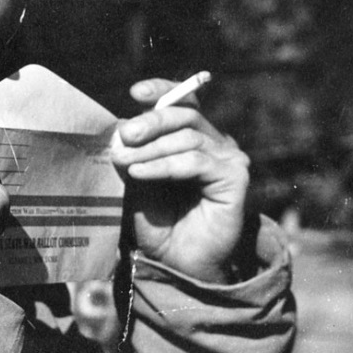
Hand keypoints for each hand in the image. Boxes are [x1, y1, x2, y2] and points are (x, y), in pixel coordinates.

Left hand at [110, 78, 249, 282]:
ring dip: (151, 148)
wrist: (179, 262)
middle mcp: (214, 142)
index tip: (135, 93)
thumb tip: (116, 129)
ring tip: (124, 163)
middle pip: (185, 114)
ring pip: (188, 137)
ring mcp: (228, 158)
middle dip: (150, 121)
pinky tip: (140, 173)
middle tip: (123, 135)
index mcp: (192, 137)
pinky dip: (164, 165)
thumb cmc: (158, 222)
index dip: (162, 90)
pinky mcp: (236, 177)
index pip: (182, 102)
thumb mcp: (137, 181)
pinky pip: (196, 161)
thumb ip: (132, 153)